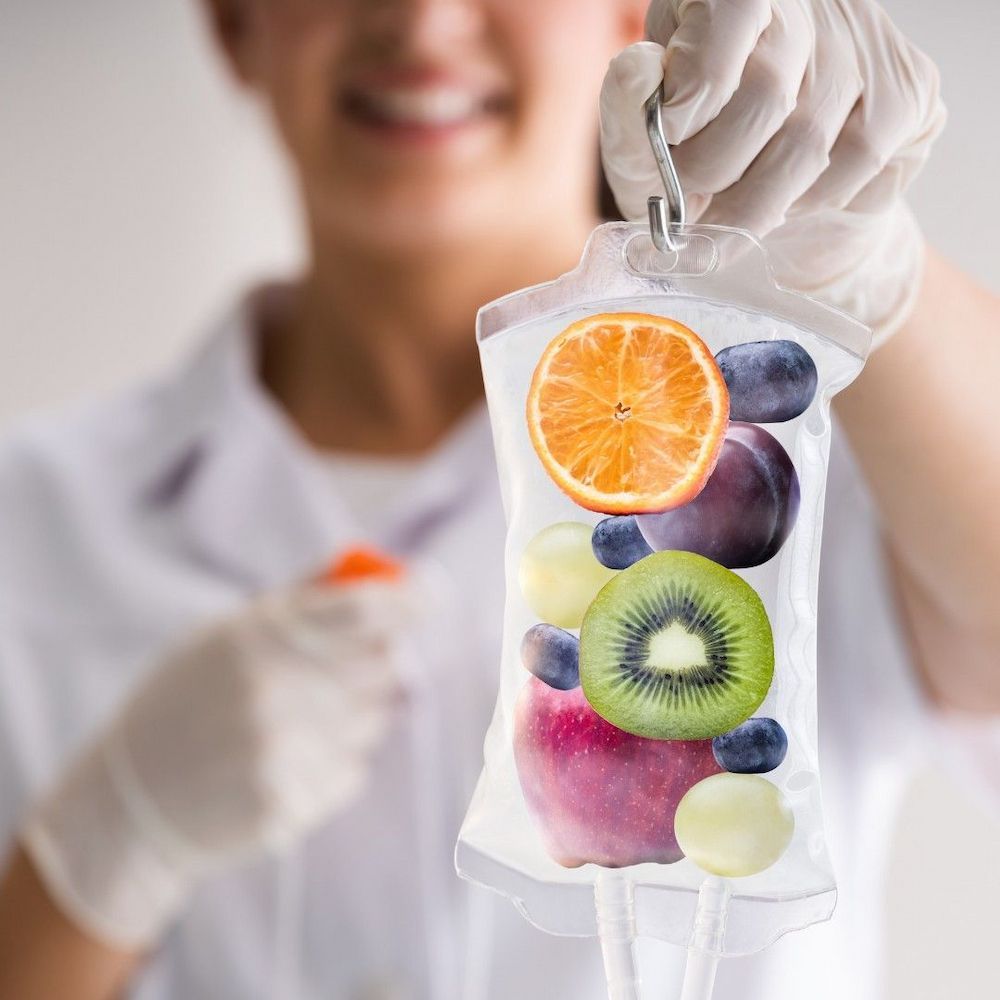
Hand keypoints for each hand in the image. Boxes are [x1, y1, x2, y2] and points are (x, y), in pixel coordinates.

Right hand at [20, 580, 412, 947]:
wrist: (132, 798)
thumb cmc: (186, 701)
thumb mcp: (225, 634)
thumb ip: (304, 602)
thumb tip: (385, 576)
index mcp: (254, 638)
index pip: (361, 611)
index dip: (406, 600)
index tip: (427, 597)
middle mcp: (271, 691)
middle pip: (381, 663)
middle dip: (383, 658)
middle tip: (359, 661)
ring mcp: (279, 752)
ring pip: (374, 719)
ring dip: (360, 712)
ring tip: (306, 716)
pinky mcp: (287, 803)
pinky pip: (353, 769)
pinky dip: (338, 760)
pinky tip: (291, 758)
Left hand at [600, 0, 945, 343]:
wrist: (777, 192)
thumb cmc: (698, 153)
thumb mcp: (643, 132)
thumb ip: (628, 110)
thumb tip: (639, 74)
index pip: (732, 12)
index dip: (691, 95)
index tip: (665, 141)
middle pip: (767, 94)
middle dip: (712, 172)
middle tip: (686, 207)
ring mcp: (870, 42)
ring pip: (810, 143)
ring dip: (754, 206)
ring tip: (725, 217)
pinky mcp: (910, 91)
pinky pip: (857, 164)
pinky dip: (807, 203)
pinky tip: (785, 200)